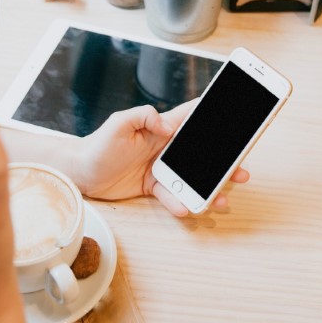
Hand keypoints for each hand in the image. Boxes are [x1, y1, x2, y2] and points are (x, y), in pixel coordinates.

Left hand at [71, 101, 248, 216]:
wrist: (79, 173)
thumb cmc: (97, 145)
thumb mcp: (118, 123)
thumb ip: (143, 116)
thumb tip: (167, 125)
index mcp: (161, 127)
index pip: (192, 117)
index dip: (213, 114)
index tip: (238, 117)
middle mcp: (165, 147)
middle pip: (201, 153)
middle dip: (224, 162)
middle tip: (242, 170)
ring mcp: (161, 168)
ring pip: (192, 178)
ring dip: (209, 188)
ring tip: (223, 198)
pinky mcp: (153, 187)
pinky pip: (172, 196)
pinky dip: (180, 203)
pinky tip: (187, 208)